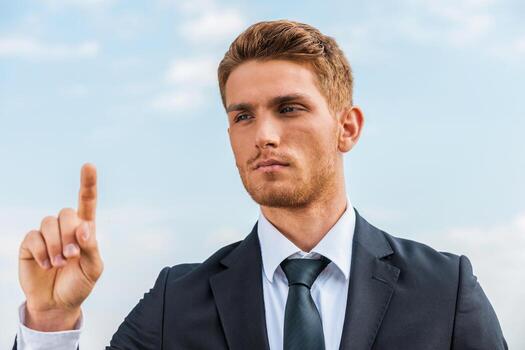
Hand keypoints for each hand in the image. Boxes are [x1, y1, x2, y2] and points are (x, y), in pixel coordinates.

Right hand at [18, 163, 103, 330]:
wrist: (57, 303)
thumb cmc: (78, 283)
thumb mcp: (93, 269)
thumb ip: (91, 247)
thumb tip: (84, 227)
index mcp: (85, 230)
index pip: (87, 202)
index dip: (88, 183)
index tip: (89, 166)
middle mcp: (65, 228)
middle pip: (66, 213)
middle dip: (70, 234)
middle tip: (72, 255)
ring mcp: (47, 234)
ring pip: (49, 223)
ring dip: (56, 245)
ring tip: (59, 263)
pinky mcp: (30, 244)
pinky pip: (34, 237)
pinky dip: (42, 252)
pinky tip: (46, 265)